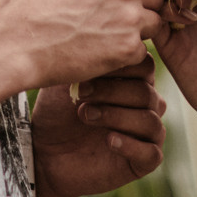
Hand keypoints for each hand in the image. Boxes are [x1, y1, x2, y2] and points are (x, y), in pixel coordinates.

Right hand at [0, 0, 170, 89]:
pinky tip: (104, 49)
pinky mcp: (127, 50)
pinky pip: (142, 50)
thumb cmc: (21, 0)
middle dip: (144, 1)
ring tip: (112, 30)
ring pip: (154, 22)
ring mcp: (131, 20)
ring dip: (138, 27)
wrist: (13, 45)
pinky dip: (127, 52)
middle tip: (120, 9)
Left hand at [30, 59, 165, 196]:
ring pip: (150, 121)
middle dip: (113, 92)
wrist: (43, 152)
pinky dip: (131, 145)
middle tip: (81, 93)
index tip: (87, 68)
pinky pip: (152, 153)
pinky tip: (108, 140)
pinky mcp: (142, 163)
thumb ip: (87, 58)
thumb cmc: (57, 111)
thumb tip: (100, 34)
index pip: (145, 65)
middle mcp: (146, 106)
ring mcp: (146, 135)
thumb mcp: (68, 79)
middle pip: (146, 93)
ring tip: (85, 115)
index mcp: (133, 81)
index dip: (120, 65)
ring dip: (116, 116)